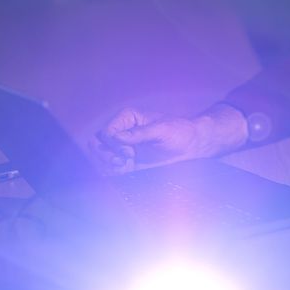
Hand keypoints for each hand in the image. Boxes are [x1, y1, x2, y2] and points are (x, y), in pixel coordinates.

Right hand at [91, 104, 247, 173]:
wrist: (192, 145)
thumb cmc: (179, 131)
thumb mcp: (161, 130)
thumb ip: (139, 134)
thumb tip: (117, 138)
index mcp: (127, 118)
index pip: (106, 132)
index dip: (112, 143)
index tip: (128, 151)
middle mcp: (121, 131)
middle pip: (97, 143)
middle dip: (105, 154)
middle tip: (123, 160)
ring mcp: (122, 147)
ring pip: (99, 155)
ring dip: (107, 163)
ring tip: (123, 165)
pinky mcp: (127, 161)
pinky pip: (109, 167)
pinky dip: (111, 171)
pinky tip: (124, 170)